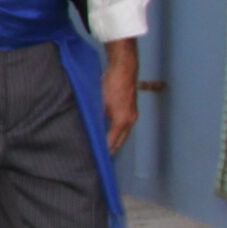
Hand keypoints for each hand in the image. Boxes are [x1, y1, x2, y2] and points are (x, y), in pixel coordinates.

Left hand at [103, 39, 138, 154]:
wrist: (125, 69)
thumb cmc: (112, 84)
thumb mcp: (100, 102)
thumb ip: (98, 116)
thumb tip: (92, 127)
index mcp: (122, 120)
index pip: (113, 141)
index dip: (106, 149)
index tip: (99, 157)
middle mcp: (130, 120)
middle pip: (121, 141)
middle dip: (112, 149)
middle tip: (103, 158)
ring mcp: (133, 116)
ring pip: (124, 134)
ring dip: (116, 141)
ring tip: (107, 149)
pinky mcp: (132, 111)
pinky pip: (125, 126)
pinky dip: (119, 132)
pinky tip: (112, 134)